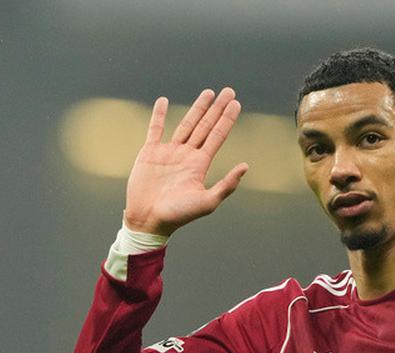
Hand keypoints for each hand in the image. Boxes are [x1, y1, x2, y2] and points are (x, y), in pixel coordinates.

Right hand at [123, 87, 249, 235]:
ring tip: (208, 93)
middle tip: (229, 91)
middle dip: (217, 109)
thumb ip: (227, 185)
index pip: (217, 136)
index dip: (227, 119)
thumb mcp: (207, 202)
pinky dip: (159, 115)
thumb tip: (245, 166)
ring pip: (186, 124)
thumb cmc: (178, 215)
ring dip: (197, 108)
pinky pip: (155, 129)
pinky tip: (164, 101)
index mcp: (200, 164)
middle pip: (205, 126)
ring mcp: (168, 152)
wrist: (148, 220)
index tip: (236, 103)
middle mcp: (186, 155)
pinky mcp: (150, 152)